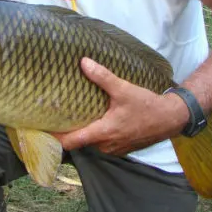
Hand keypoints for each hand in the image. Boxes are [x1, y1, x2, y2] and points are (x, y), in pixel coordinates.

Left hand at [55, 58, 188, 154]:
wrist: (171, 119)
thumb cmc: (147, 106)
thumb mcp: (124, 89)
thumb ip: (102, 77)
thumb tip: (83, 62)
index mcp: (103, 133)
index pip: (71, 142)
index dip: (54, 138)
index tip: (40, 130)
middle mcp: (106, 145)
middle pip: (80, 141)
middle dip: (69, 130)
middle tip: (55, 116)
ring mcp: (114, 149)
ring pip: (92, 141)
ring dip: (85, 130)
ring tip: (73, 115)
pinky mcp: (122, 147)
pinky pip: (103, 142)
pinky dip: (97, 132)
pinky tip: (96, 119)